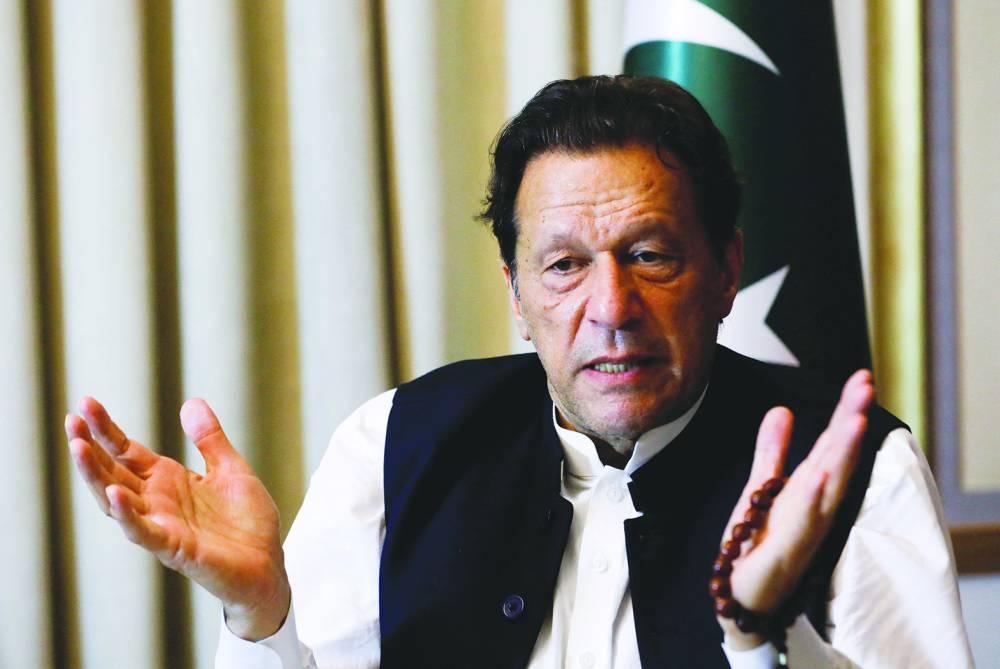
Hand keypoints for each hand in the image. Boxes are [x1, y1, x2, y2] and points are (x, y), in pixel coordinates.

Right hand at [66, 396, 290, 639]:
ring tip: (78, 447)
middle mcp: (157, 502)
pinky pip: (143, 531)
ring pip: (116, 500)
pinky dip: (126, 515)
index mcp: (168, 480)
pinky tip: (114, 493)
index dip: (106, 429)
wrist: (268, 565)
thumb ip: (210, 439)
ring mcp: (162, 525)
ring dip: (96, 476)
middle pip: (113, 471)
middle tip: (71, 421)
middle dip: (90, 447)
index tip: (86, 402)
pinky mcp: (174, 548)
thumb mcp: (231, 469)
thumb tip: (192, 402)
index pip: (127, 451)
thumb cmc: (248, 522)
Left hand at [718, 370, 874, 648]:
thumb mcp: (761, 487)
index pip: (830, 444)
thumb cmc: (757, 543)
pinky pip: (801, 524)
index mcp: (808, 489)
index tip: (861, 378)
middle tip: (865, 386)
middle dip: (850, 422)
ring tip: (853, 421)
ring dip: (841, 455)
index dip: (845, 411)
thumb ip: (772, 451)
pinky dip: (811, 499)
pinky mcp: (785, 553)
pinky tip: (818, 474)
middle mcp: (814, 507)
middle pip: (836, 459)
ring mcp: (803, 530)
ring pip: (828, 488)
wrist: (740, 596)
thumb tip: (782, 408)